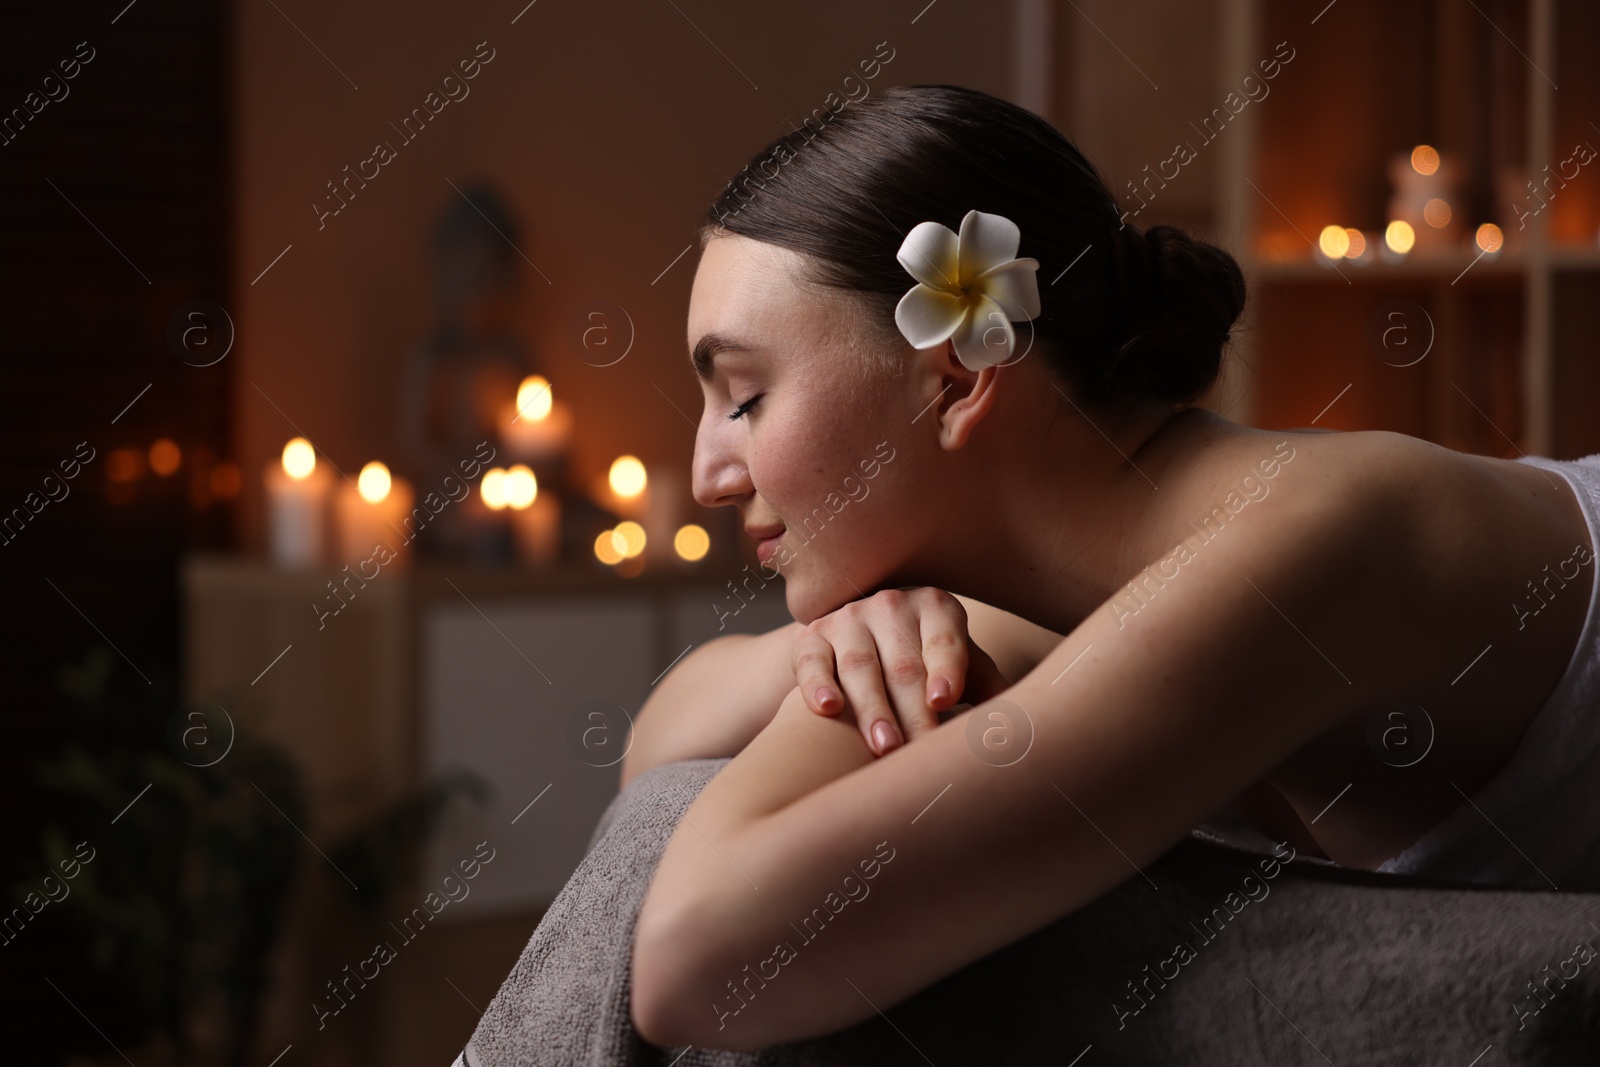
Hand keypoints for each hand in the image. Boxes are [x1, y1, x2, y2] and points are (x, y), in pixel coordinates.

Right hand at [791, 587, 1009, 755]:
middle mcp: (891, 606)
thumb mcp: (960, 666)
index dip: (946, 669)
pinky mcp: (811, 637)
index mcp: (936, 608)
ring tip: (883, 746)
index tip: (946, 700)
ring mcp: (848, 619)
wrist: (859, 643)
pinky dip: (817, 686)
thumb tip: (1029, 719)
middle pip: (903, 665)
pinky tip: (828, 709)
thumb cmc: (924, 662)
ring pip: (859, 667)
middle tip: (918, 752)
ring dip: (871, 709)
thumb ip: (988, 687)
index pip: (945, 639)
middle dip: (912, 712)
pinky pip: (813, 662)